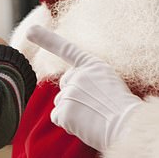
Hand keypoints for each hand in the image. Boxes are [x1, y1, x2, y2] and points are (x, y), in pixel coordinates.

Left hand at [26, 25, 141, 151]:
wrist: (128, 127)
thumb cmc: (124, 110)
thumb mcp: (111, 82)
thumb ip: (91, 78)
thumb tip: (70, 87)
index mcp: (93, 65)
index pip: (66, 49)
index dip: (46, 39)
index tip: (30, 30)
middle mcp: (79, 75)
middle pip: (65, 84)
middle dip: (73, 96)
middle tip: (95, 108)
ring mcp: (70, 92)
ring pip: (61, 102)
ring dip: (72, 111)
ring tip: (94, 117)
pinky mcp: (64, 111)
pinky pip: (57, 117)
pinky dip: (68, 124)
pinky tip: (85, 125)